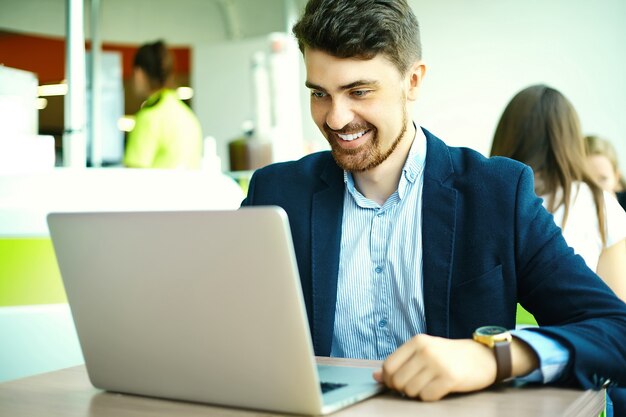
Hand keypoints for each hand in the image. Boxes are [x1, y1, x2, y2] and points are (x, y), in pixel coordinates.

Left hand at [373, 334, 497, 400]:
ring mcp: (437, 363)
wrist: (482, 357)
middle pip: (397, 380)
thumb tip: (375, 376)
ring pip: (411, 391)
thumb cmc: (448, 356)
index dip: (389, 380)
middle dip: (402, 389)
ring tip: (429, 385)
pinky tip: (439, 389)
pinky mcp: (449, 378)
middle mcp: (425, 350)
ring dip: (417, 393)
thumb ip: (400, 362)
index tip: (397, 383)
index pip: (388, 366)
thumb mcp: (423, 352)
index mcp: (416, 341)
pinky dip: (430, 397)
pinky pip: (427, 397)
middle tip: (415, 386)